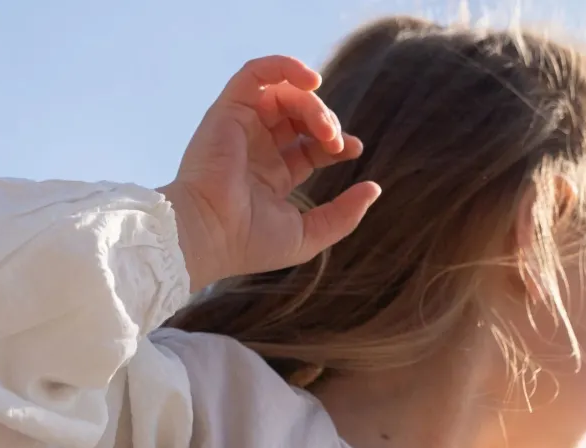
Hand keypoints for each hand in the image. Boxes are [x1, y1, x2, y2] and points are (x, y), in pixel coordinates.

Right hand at [161, 56, 380, 291]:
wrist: (211, 234)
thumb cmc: (253, 243)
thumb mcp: (311, 235)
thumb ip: (344, 215)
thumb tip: (374, 188)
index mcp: (271, 177)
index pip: (309, 146)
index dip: (336, 141)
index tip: (354, 148)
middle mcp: (256, 150)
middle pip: (300, 118)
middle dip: (326, 123)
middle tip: (335, 142)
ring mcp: (241, 128)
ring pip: (284, 95)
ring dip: (313, 105)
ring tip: (325, 129)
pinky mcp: (227, 111)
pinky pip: (255, 73)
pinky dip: (283, 66)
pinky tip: (312, 81)